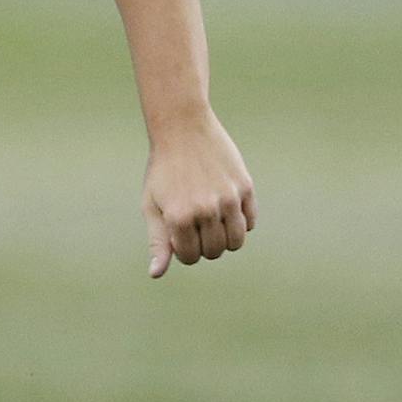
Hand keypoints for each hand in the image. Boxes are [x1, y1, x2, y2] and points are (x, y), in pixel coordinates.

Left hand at [144, 111, 255, 278]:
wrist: (182, 128)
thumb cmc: (163, 170)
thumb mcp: (152, 205)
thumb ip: (157, 242)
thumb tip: (156, 274)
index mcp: (180, 217)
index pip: (191, 257)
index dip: (185, 250)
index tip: (179, 233)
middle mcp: (206, 210)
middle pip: (214, 252)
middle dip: (204, 245)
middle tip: (195, 224)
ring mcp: (229, 198)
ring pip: (236, 242)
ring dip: (224, 238)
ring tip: (211, 221)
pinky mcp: (245, 187)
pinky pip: (249, 222)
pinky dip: (240, 222)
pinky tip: (225, 207)